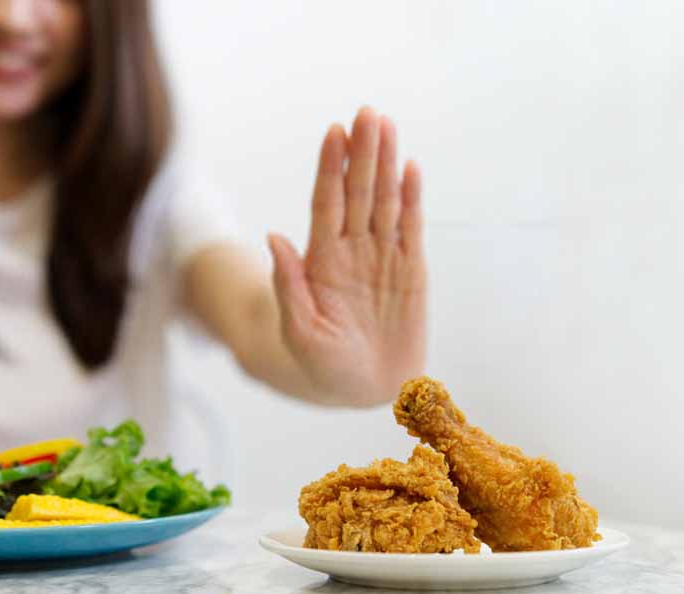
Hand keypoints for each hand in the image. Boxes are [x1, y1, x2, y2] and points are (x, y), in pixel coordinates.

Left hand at [268, 107, 426, 406]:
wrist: (364, 389)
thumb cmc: (323, 364)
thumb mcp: (300, 331)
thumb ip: (289, 285)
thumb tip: (272, 238)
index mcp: (322, 260)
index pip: (325, 204)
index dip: (330, 169)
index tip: (333, 133)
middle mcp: (352, 249)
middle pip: (356, 192)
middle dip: (361, 153)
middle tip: (366, 113)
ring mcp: (382, 257)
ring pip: (384, 201)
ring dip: (387, 165)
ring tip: (387, 126)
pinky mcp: (411, 270)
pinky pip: (411, 228)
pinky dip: (412, 199)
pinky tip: (410, 169)